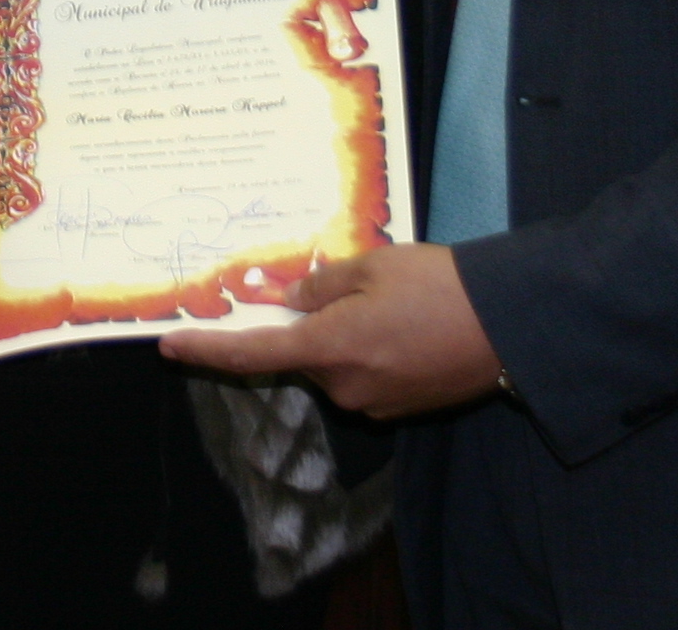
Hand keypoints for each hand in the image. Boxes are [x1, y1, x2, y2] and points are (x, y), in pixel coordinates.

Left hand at [160, 243, 502, 417]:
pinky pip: (364, 377)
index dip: (206, 349)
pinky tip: (404, 327)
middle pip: (301, 355)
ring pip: (334, 365)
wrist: (510, 325)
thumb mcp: (372, 267)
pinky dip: (370, 352)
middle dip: (311, 323)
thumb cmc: (438, 286)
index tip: (167, 344)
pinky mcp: (400, 410)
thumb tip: (287, 300)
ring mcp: (374, 404)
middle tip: (352, 286)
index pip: (252, 354)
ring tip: (392, 302)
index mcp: (329, 348)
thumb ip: (321, 286)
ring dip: (345, 336)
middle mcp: (344, 386)